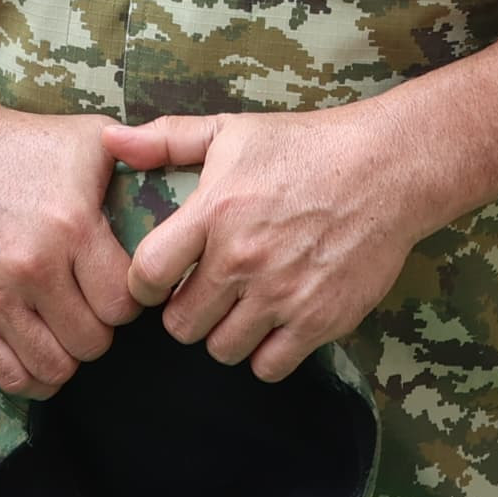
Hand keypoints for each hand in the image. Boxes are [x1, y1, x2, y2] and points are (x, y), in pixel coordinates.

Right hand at [0, 98, 135, 396]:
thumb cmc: (22, 144)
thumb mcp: (90, 138)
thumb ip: (145, 157)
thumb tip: (188, 182)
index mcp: (71, 226)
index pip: (124, 302)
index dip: (133, 299)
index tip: (121, 284)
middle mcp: (33, 267)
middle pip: (94, 341)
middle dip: (102, 328)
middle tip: (93, 305)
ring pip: (55, 367)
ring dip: (69, 353)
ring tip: (68, 325)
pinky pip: (10, 376)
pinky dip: (34, 374)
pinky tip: (42, 348)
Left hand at [107, 105, 443, 381]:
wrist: (387, 168)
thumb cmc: (304, 146)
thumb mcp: (231, 130)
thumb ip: (166, 140)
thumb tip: (110, 139)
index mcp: (215, 212)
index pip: (147, 276)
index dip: (144, 285)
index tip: (158, 280)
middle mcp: (243, 259)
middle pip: (181, 325)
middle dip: (186, 313)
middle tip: (204, 294)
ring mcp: (282, 294)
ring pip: (222, 350)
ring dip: (226, 333)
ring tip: (240, 306)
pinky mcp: (318, 320)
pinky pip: (269, 366)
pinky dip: (267, 352)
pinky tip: (274, 322)